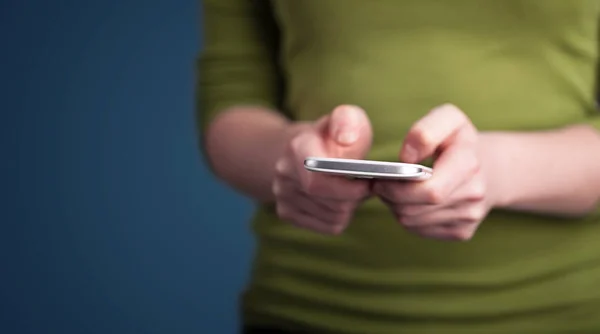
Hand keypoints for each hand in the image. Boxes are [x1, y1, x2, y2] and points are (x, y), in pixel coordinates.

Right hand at [272, 105, 372, 234]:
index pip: (319, 181)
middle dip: (356, 197)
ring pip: (334, 216)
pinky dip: (342, 216)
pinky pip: (329, 226)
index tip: (368, 182)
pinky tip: (341, 200)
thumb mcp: (343, 119)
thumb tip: (346, 139)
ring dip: (351, 206)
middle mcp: (284, 173)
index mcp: (297, 148)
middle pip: (331, 202)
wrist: (300, 150)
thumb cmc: (332, 137)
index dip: (349, 188)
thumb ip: (348, 122)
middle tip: (367, 185)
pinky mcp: (287, 213)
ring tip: (353, 189)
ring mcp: (282, 195)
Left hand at [374, 104, 497, 240]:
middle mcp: (474, 193)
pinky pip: (419, 230)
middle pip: (415, 208)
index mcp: (469, 162)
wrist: (489, 167)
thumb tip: (406, 158)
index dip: (397, 188)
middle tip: (379, 185)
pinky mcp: (462, 232)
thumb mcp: (447, 119)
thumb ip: (425, 131)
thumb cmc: (457, 141)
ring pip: (412, 221)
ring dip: (395, 207)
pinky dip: (408, 218)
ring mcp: (470, 216)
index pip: (430, 190)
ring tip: (394, 190)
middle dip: (390, 198)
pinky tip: (410, 202)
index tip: (380, 177)